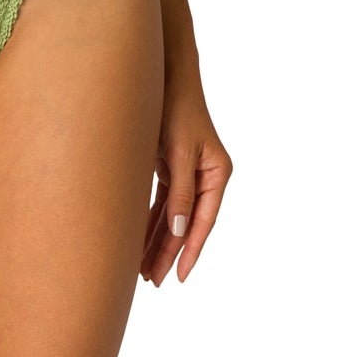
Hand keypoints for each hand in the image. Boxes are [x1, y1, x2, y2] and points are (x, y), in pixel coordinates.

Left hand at [141, 86, 231, 286]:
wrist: (162, 75)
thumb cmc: (173, 109)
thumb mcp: (178, 153)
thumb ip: (180, 193)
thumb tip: (177, 232)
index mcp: (217, 173)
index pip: (203, 221)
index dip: (189, 251)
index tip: (178, 276)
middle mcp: (206, 175)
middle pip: (186, 223)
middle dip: (168, 252)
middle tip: (153, 281)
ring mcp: (188, 172)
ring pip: (172, 216)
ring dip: (157, 241)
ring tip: (143, 270)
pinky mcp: (171, 167)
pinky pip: (162, 203)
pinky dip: (150, 222)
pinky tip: (138, 241)